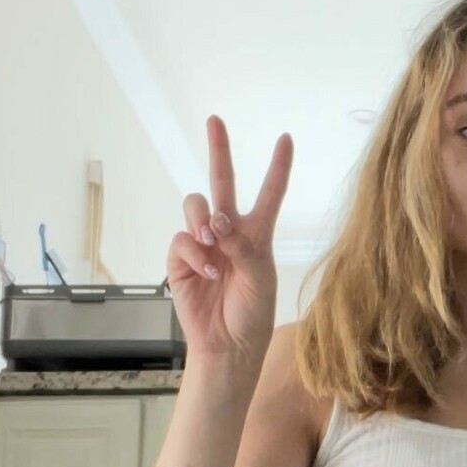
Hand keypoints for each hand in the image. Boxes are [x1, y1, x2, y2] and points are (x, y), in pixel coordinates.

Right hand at [166, 115, 293, 363]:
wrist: (228, 345)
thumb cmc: (252, 313)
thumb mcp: (259, 278)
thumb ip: (241, 246)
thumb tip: (215, 221)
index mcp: (258, 234)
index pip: (269, 194)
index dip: (278, 167)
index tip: (286, 138)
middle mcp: (229, 232)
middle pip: (222, 182)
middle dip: (218, 150)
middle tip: (215, 121)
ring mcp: (202, 243)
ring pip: (196, 205)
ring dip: (202, 216)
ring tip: (211, 239)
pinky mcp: (181, 259)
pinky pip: (181, 239)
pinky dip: (193, 251)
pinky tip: (206, 271)